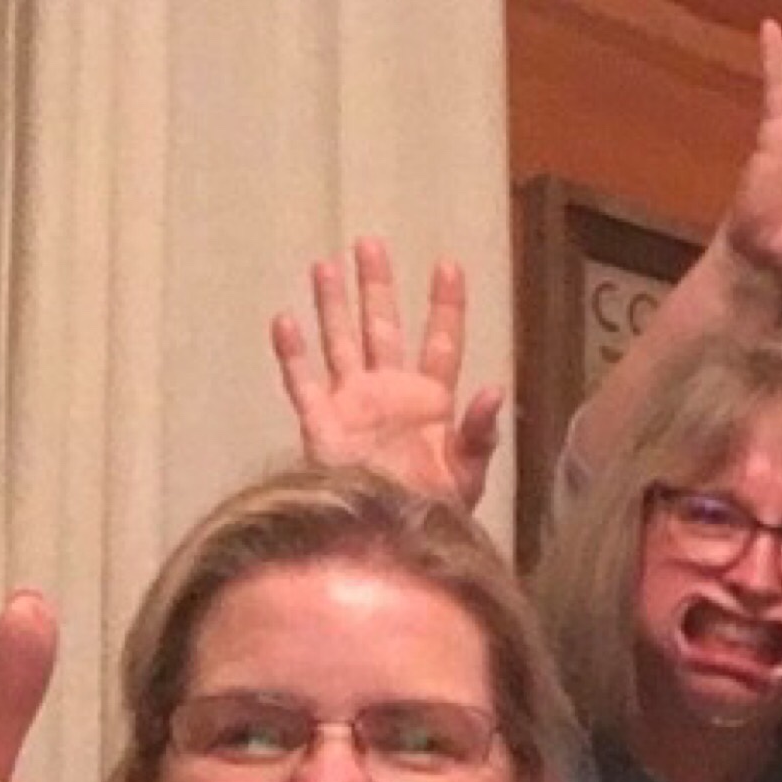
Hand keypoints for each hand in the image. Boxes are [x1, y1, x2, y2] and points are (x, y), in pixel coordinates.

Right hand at [270, 234, 505, 509]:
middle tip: (369, 244)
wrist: (391, 537)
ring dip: (333, 305)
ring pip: (341, 342)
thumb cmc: (434, 509)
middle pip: (382, 327)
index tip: (447, 266)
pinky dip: (293, 353)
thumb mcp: (468, 472)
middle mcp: (388, 392)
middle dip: (376, 286)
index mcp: (429, 400)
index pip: (440, 341)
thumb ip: (480, 431)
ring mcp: (352, 404)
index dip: (444, 305)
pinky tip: (285, 321)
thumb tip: (496, 388)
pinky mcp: (321, 424)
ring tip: (325, 265)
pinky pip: (303, 382)